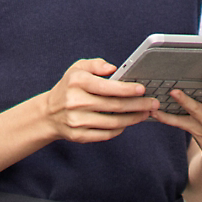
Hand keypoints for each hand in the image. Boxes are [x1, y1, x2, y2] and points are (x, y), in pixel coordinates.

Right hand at [44, 58, 159, 143]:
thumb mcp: (77, 69)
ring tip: (146, 113)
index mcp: (77, 82)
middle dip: (138, 105)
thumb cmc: (69, 87)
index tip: (143, 89)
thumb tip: (114, 68)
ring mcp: (77, 121)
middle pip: (114, 106)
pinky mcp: (79, 136)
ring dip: (133, 119)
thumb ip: (95, 64)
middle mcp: (76, 102)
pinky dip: (120, 129)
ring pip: (113, 122)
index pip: (107, 86)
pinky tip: (129, 123)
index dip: (127, 89)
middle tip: (153, 103)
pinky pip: (106, 134)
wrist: (48, 113)